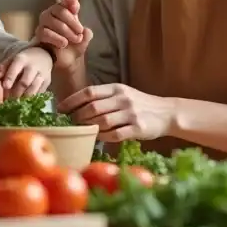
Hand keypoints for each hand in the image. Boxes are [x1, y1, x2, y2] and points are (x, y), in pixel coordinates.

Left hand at [0, 47, 52, 98]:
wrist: (43, 55)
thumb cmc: (23, 60)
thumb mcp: (12, 60)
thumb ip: (3, 68)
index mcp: (22, 59)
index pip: (16, 68)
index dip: (10, 78)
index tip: (5, 87)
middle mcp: (33, 66)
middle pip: (25, 82)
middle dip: (16, 92)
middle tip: (8, 100)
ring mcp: (42, 74)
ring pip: (34, 88)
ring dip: (24, 97)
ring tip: (16, 103)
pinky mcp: (47, 81)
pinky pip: (40, 92)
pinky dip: (32, 98)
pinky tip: (25, 102)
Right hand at [36, 0, 92, 70]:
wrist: (64, 61)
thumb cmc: (73, 46)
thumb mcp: (83, 40)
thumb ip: (87, 34)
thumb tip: (86, 31)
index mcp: (65, 11)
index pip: (66, 0)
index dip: (71, 1)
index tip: (76, 8)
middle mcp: (53, 13)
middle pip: (60, 9)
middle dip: (72, 21)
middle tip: (79, 32)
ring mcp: (44, 23)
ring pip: (51, 20)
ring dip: (65, 31)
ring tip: (74, 40)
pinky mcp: (39, 33)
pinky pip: (45, 32)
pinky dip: (56, 38)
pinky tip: (64, 43)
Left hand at [58, 84, 175, 142]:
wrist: (167, 113)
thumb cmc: (140, 104)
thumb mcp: (123, 94)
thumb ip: (103, 99)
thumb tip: (76, 108)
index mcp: (116, 88)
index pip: (89, 92)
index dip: (71, 101)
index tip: (59, 109)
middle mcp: (123, 99)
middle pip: (92, 108)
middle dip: (77, 117)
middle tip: (70, 124)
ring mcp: (131, 114)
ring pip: (102, 122)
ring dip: (88, 128)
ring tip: (81, 132)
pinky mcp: (138, 128)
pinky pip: (115, 134)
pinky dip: (103, 137)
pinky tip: (98, 138)